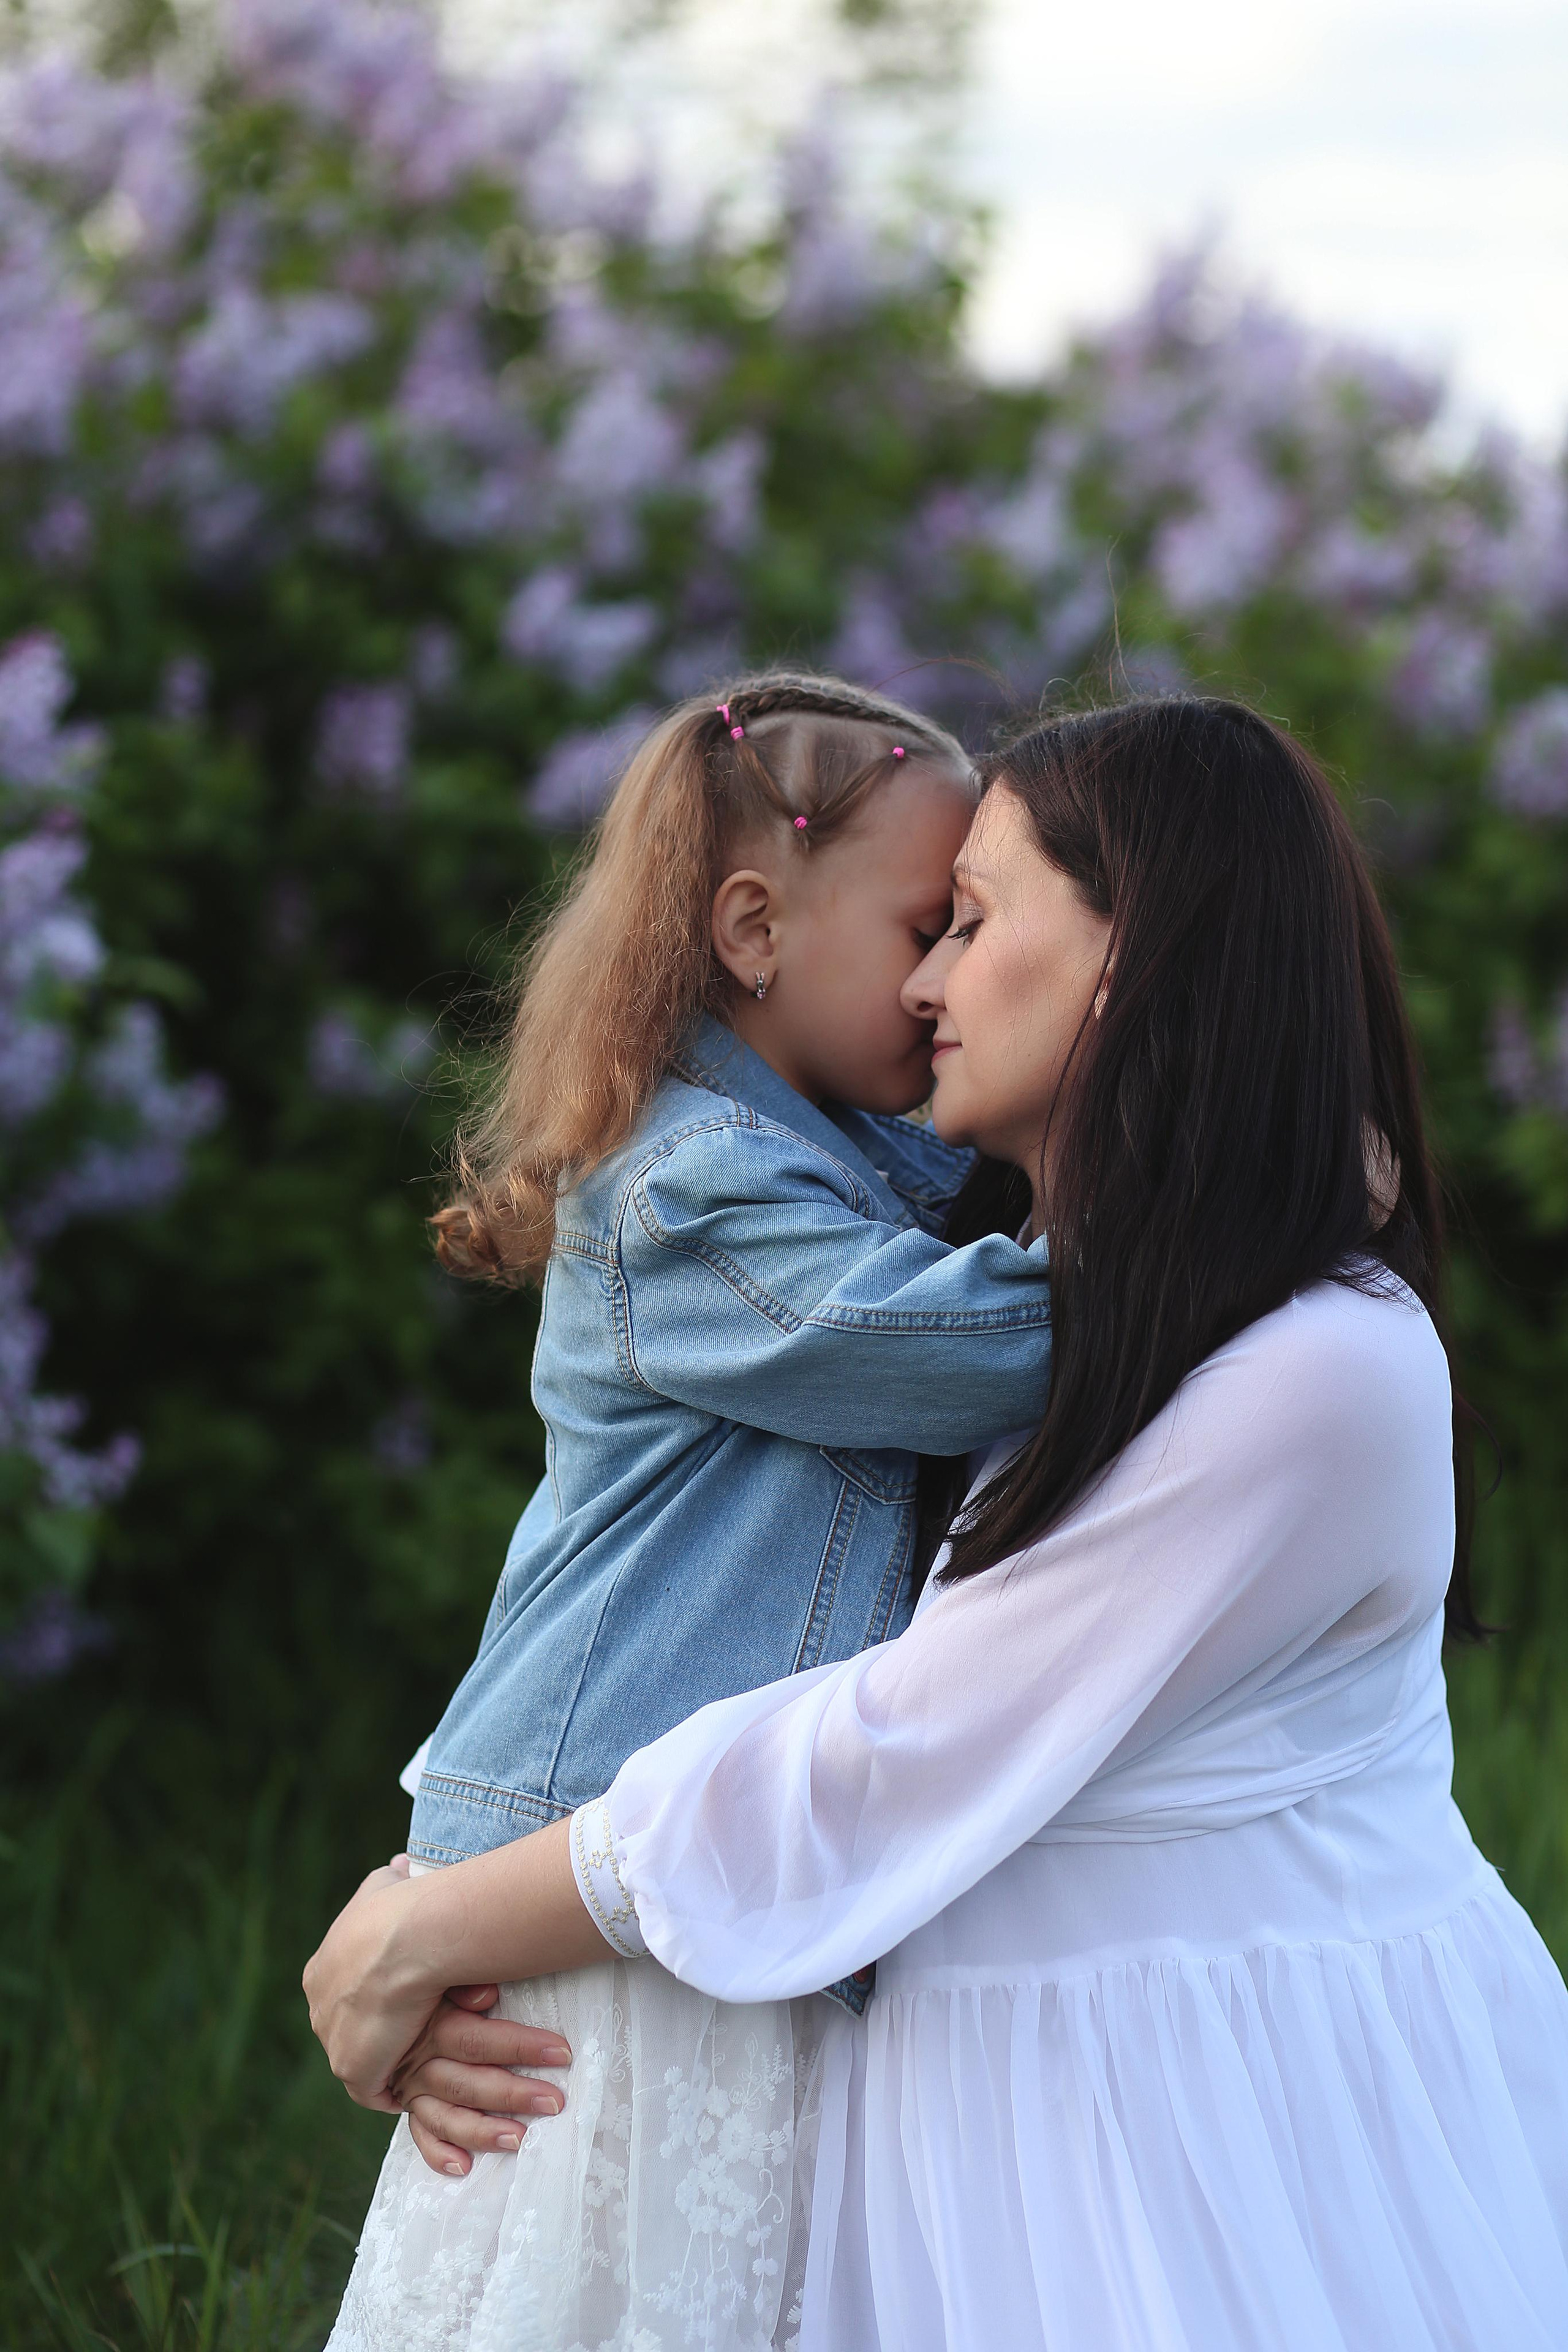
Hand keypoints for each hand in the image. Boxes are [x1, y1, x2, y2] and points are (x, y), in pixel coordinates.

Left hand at [303, 1861, 446, 2109]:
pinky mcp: (352, 2070)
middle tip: (418, 2029)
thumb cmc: (402, 1908)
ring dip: (388, 2059)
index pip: (344, 1991)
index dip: (372, 1996)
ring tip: (428, 2056)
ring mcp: (333, 2043)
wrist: (408, 1939)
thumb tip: (399, 1867)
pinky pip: (374, 2089)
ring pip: (361, 2058)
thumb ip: (386, 1882)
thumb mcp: (385, 1883)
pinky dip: (396, 2087)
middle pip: (348, 2029)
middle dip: (376, 2032)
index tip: (401, 1996)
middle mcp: (319, 2008)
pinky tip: (423, 2077)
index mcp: (321, 1970)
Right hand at [389, 1985, 572, 2176]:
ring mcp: (411, 2088)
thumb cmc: (431, 1982)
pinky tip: (464, 2166)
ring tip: (520, 2139)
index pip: (477, 2041)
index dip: (520, 2047)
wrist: (382, 1999)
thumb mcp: (444, 1978)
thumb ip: (464, 1985)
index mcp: (432, 2025)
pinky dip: (440, 2154)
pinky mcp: (407, 2106)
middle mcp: (419, 2061)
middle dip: (513, 2094)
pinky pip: (422, 2136)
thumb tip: (488, 1994)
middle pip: (467, 2083)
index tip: (562, 2053)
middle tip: (554, 2102)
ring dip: (483, 2130)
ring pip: (447, 2115)